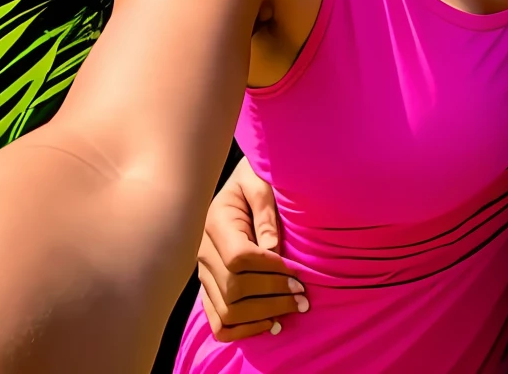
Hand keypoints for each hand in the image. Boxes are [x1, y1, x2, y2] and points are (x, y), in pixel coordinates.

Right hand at [197, 160, 308, 340]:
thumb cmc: (254, 178)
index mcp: (216, 222)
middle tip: (303, 294)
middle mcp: (204, 252)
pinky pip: (218, 321)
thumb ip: (265, 208)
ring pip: (226, 311)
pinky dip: (243, 330)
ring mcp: (204, 274)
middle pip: (233, 288)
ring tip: (294, 308)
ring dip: (263, 315)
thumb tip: (272, 248)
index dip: (269, 268)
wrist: (237, 185)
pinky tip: (270, 324)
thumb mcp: (261, 180)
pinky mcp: (209, 288)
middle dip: (272, 294)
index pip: (238, 257)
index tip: (297, 270)